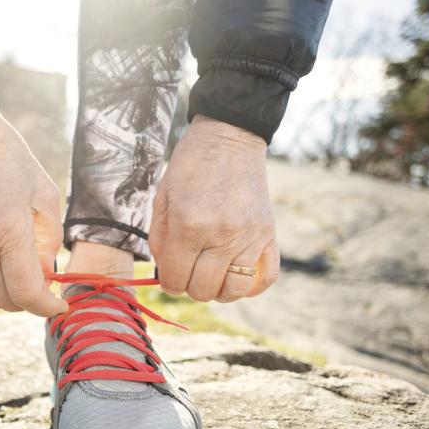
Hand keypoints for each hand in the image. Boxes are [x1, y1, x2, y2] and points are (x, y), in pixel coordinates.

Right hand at [0, 66, 66, 316]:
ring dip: (10, 298)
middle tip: (46, 281)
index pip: (27, 292)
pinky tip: (5, 269)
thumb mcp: (46, 196)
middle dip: (33, 300)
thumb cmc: (11, 160)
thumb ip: (50, 241)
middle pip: (9, 301)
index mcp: (8, 232)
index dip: (47, 307)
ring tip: (25, 276)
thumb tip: (47, 274)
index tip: (61, 305)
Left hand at [149, 115, 279, 302]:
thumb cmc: (190, 167)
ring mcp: (249, 237)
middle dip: (189, 286)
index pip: (174, 279)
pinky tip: (236, 275)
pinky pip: (265, 278)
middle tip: (188, 269)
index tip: (170, 272)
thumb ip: (160, 240)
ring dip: (217, 290)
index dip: (168, 282)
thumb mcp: (162, 199)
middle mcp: (221, 236)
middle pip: (202, 290)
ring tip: (211, 274)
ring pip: (232, 291)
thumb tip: (165, 273)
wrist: (228, 138)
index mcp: (189, 226)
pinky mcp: (268, 235)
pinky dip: (250, 286)